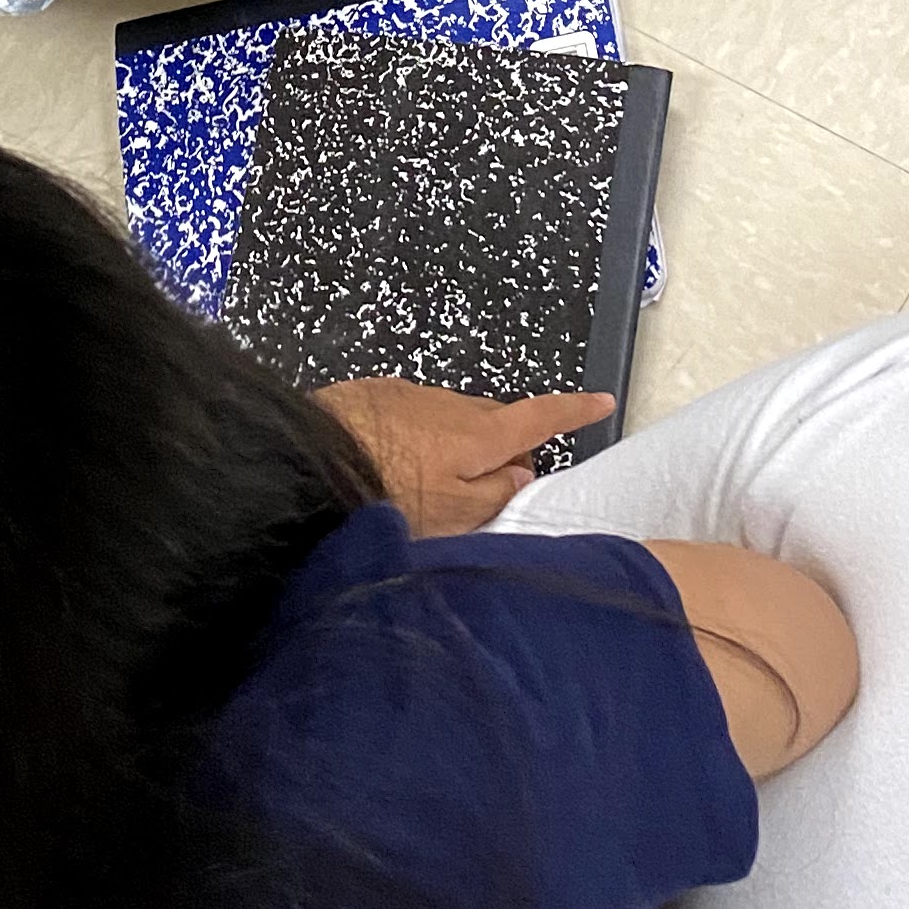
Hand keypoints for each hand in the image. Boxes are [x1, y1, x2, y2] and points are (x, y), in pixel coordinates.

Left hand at [313, 378, 614, 533]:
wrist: (307, 457)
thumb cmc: (385, 491)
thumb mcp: (453, 514)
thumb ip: (496, 493)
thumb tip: (523, 472)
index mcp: (480, 433)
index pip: (541, 416)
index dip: (574, 411)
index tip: (601, 400)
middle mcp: (451, 404)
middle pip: (495, 417)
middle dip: (507, 438)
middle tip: (503, 475)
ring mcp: (411, 394)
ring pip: (451, 416)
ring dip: (457, 440)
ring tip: (440, 482)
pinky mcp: (373, 394)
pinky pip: (413, 414)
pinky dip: (420, 436)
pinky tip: (397, 463)